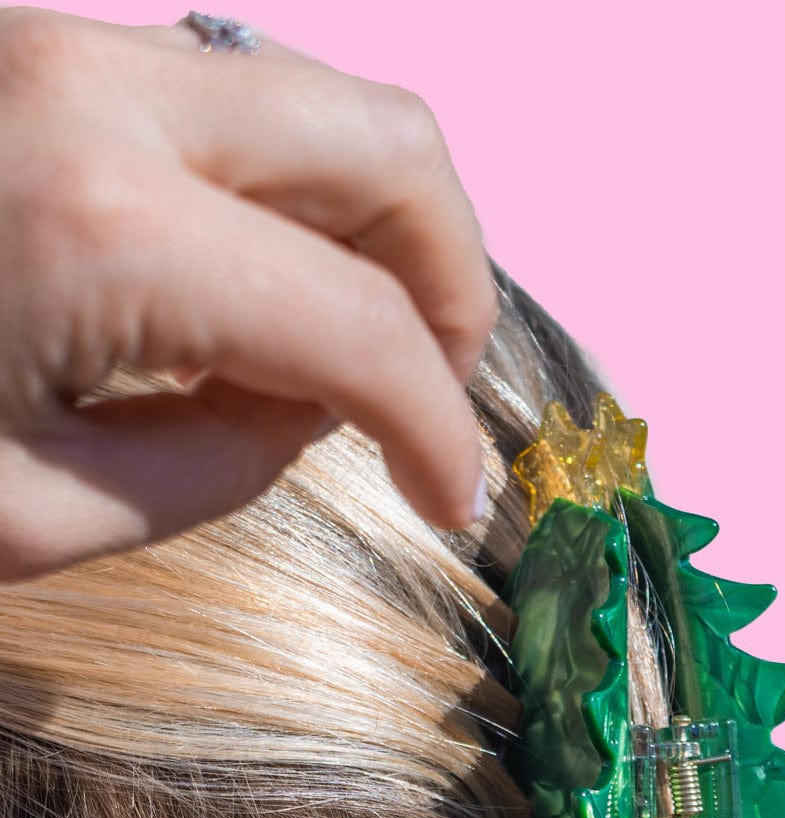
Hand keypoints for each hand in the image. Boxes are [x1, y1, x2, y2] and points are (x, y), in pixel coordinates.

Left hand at [0, 8, 495, 577]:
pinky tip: (254, 296)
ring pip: (317, 101)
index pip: (361, 325)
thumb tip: (321, 409)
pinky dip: (289, 200)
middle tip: (430, 394)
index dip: (441, 429)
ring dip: (376, 229)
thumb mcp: (32, 519)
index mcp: (103, 231)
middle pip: (388, 140)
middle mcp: (97, 91)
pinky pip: (228, 108)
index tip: (457, 502)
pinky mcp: (31, 51)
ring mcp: (58, 46)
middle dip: (451, 283)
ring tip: (347, 352)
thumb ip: (219, 466)